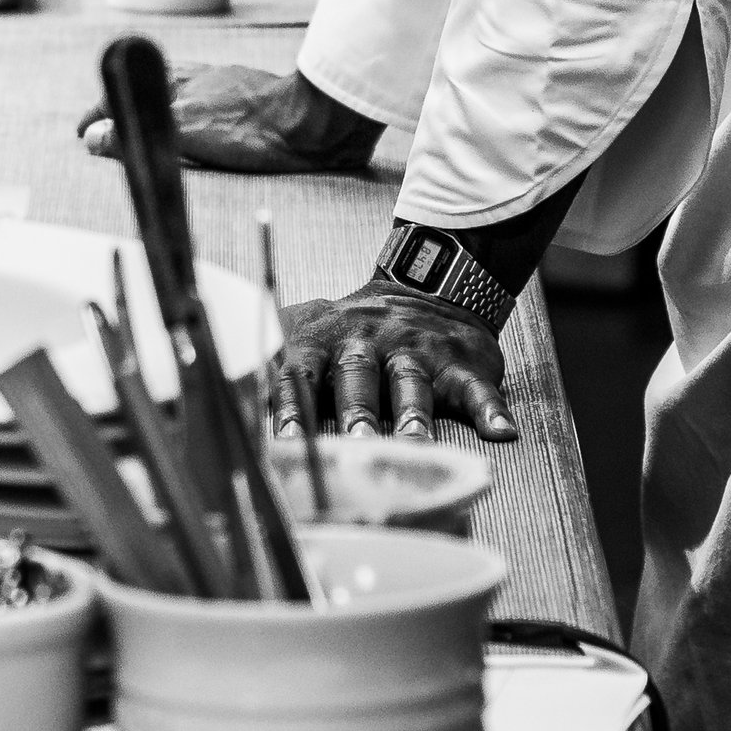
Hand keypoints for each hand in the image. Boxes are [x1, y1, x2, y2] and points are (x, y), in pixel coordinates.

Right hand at [77, 66, 377, 175]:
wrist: (314, 122)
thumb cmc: (252, 127)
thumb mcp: (188, 133)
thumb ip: (141, 134)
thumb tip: (95, 136)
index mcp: (179, 82)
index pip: (127, 94)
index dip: (100, 114)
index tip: (83, 132)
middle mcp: (200, 79)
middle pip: (148, 89)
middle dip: (123, 107)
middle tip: (104, 128)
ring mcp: (226, 88)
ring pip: (177, 93)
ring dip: (153, 108)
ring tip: (144, 125)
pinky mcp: (250, 100)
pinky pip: (203, 103)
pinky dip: (183, 113)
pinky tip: (198, 126)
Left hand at [275, 281, 514, 443]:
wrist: (427, 288)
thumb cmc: (355, 337)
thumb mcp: (310, 340)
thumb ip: (276, 376)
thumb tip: (228, 420)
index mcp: (324, 342)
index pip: (298, 375)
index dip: (289, 408)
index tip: (282, 443)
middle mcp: (367, 343)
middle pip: (357, 375)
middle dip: (355, 409)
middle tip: (357, 441)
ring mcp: (415, 350)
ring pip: (412, 381)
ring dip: (413, 412)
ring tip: (416, 440)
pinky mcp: (460, 361)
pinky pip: (476, 387)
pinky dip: (490, 409)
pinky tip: (501, 432)